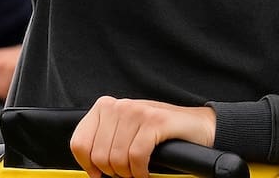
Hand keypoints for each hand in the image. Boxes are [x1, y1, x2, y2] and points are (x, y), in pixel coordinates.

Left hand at [70, 97, 215, 177]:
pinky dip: (140, 171)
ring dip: (128, 173)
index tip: (98, 173)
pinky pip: (136, 156)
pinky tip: (146, 170)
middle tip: (127, 172)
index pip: (79, 141)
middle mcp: (119, 106)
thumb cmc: (161, 132)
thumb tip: (89, 166)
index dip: (87, 164)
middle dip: (113, 172)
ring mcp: (137, 111)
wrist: (199, 126)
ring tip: (138, 170)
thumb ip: (105, 141)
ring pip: (117, 158)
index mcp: (106, 107)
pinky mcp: (155, 121)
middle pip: (98, 155)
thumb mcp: (126, 132)